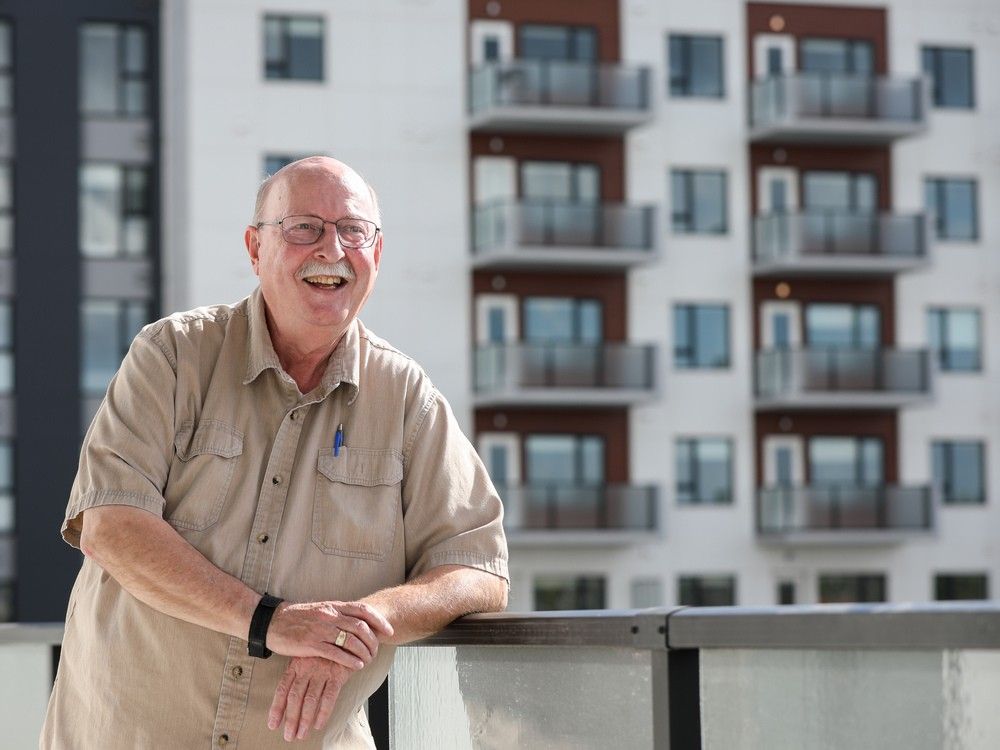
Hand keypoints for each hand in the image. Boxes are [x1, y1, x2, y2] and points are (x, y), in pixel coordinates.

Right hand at [266, 600, 392, 669]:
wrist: (273, 622)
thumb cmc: (298, 618)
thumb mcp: (321, 610)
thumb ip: (338, 615)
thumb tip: (359, 621)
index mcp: (333, 606)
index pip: (362, 610)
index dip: (379, 620)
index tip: (389, 631)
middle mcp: (329, 616)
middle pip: (360, 626)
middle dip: (373, 640)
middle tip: (378, 650)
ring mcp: (320, 629)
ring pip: (350, 640)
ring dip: (363, 652)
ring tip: (369, 660)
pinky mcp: (310, 644)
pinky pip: (335, 653)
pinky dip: (349, 660)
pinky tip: (357, 666)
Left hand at [268, 657, 349, 741]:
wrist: (346, 636)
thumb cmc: (324, 649)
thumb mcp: (306, 656)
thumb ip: (297, 673)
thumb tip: (287, 697)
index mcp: (296, 664)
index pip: (282, 689)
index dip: (277, 708)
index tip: (273, 725)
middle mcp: (306, 668)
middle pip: (295, 697)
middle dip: (291, 719)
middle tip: (289, 735)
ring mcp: (321, 671)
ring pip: (310, 699)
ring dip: (305, 719)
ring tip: (301, 734)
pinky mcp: (337, 674)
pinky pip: (329, 697)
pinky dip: (323, 712)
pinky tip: (319, 724)